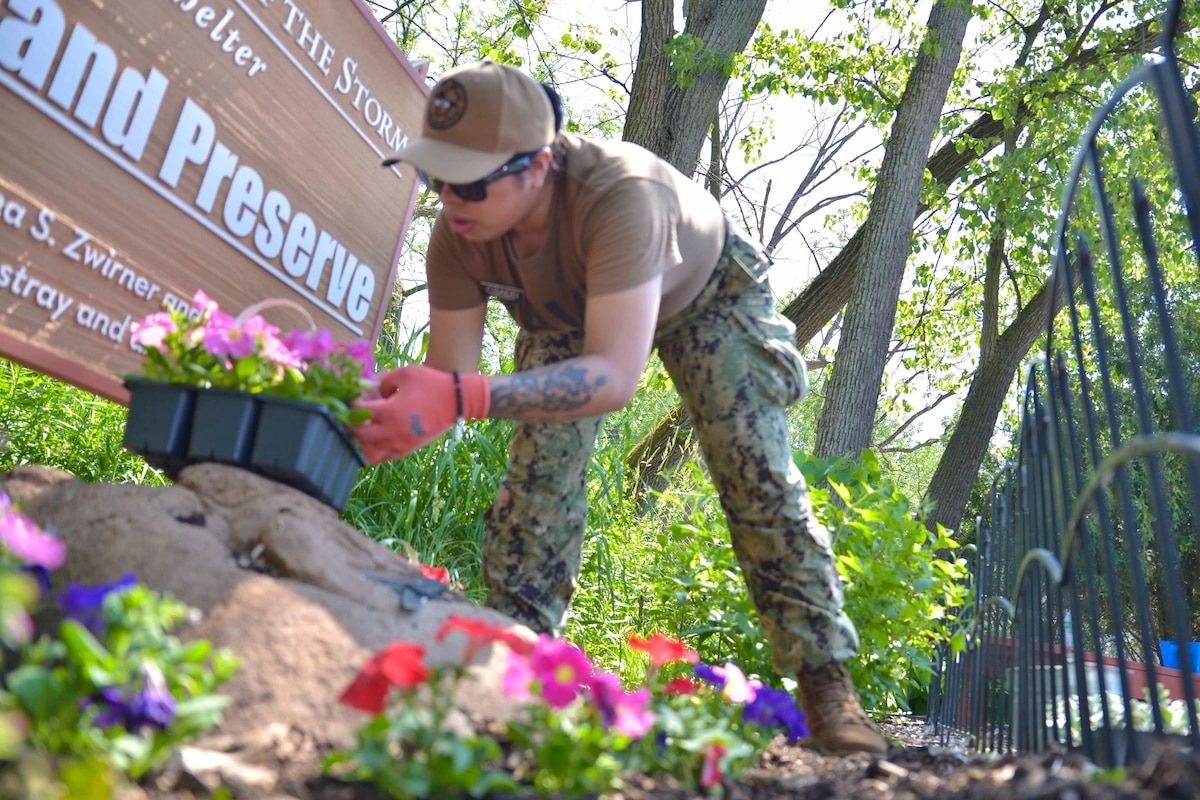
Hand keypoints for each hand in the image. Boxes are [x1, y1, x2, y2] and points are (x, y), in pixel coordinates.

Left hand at [350, 365, 489, 463]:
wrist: (457, 401)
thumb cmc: (431, 383)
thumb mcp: (405, 373)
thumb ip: (384, 380)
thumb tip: (375, 391)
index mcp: (389, 412)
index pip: (358, 412)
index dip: (350, 404)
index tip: (350, 398)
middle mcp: (391, 432)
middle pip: (359, 436)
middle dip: (350, 426)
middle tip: (348, 418)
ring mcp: (400, 443)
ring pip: (370, 453)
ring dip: (361, 444)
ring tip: (358, 434)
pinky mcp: (408, 449)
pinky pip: (385, 456)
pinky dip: (376, 451)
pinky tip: (374, 442)